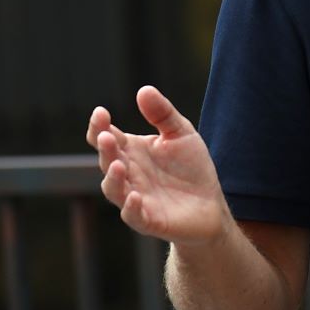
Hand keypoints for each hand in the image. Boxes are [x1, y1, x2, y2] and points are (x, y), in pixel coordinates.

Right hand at [86, 86, 228, 244]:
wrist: (210, 204)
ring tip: (117, 165)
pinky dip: (131, 207)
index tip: (101, 112)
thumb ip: (163, 114)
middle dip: (105, 149)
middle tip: (106, 136)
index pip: (106, 137)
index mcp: (131, 151)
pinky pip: (133, 215)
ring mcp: (134, 197)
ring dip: (112, 178)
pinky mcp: (148, 219)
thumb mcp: (181, 134)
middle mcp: (127, 174)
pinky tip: (135, 196)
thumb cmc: (191, 168)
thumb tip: (144, 89)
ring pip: (114, 188)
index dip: (99, 126)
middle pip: (107, 160)